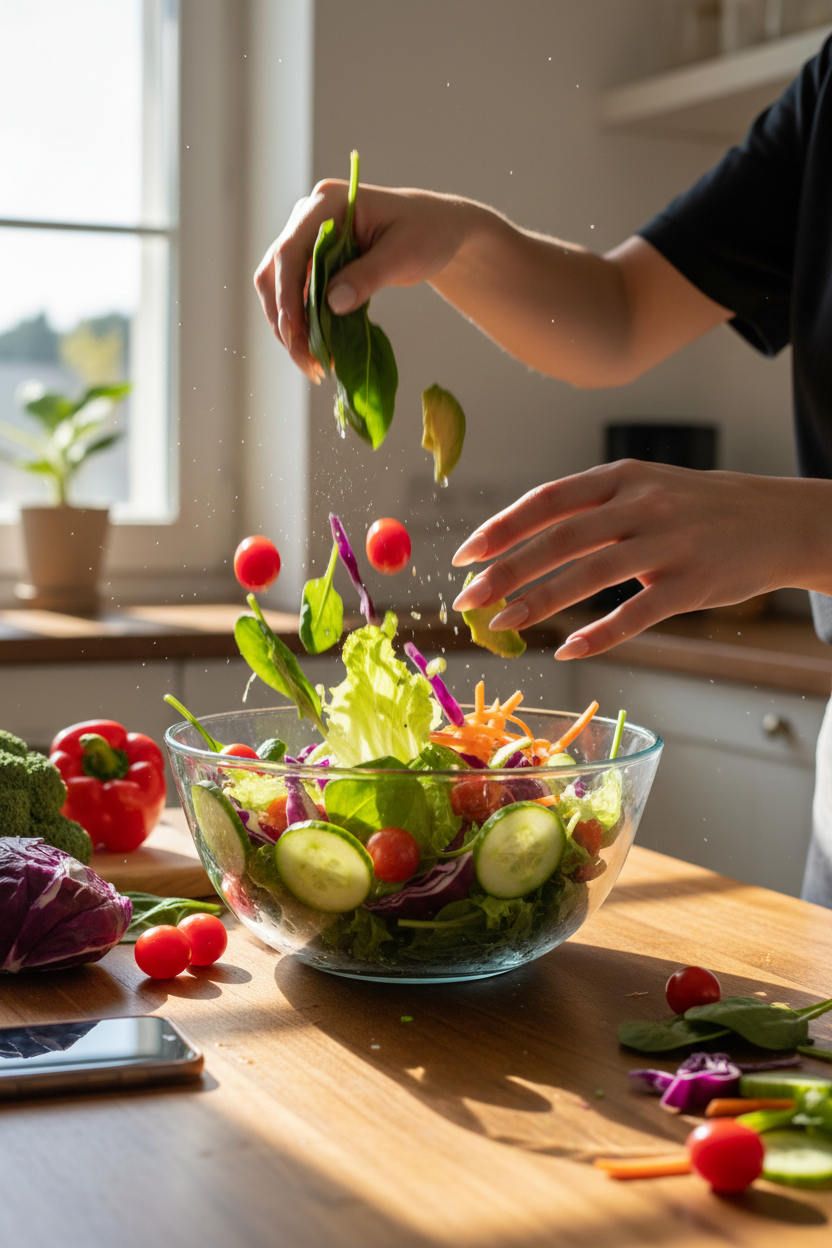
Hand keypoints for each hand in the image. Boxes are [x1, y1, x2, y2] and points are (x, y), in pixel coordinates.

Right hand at [253, 181, 469, 381]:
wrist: (435, 230)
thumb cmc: (425, 232)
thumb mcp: (404, 255)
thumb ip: (368, 276)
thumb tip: (332, 305)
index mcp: (328, 203)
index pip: (290, 250)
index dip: (286, 292)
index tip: (294, 330)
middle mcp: (308, 218)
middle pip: (275, 272)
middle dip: (284, 319)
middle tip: (306, 360)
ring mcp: (307, 240)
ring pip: (279, 288)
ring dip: (290, 328)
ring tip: (313, 364)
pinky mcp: (313, 263)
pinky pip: (297, 297)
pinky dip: (303, 325)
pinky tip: (320, 351)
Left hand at [450, 460, 831, 658]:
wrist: (775, 519)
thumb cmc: (693, 507)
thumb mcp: (641, 487)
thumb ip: (586, 506)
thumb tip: (517, 536)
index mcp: (619, 478)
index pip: (546, 500)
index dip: (500, 528)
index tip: (462, 555)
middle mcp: (639, 505)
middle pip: (559, 539)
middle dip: (505, 570)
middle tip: (467, 599)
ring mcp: (667, 544)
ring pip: (590, 576)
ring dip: (539, 602)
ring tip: (502, 624)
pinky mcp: (691, 584)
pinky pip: (635, 615)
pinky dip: (598, 636)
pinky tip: (566, 650)